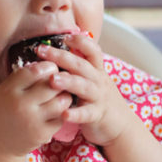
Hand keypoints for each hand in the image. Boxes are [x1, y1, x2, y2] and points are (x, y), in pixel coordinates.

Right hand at [0, 59, 72, 155]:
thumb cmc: (3, 112)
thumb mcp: (4, 91)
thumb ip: (22, 77)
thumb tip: (45, 63)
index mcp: (9, 90)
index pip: (34, 71)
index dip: (47, 66)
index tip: (51, 68)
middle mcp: (20, 104)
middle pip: (51, 85)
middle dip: (61, 80)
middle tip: (63, 79)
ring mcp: (32, 121)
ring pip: (61, 101)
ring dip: (65, 96)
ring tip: (62, 94)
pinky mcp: (42, 134)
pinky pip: (61, 118)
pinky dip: (63, 112)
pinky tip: (59, 109)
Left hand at [37, 33, 131, 147]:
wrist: (119, 124)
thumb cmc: (98, 99)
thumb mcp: (93, 79)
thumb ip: (79, 67)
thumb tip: (57, 52)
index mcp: (96, 70)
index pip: (92, 50)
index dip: (80, 42)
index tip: (65, 37)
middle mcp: (98, 81)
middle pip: (81, 65)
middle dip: (61, 56)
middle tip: (41, 51)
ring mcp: (98, 97)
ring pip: (83, 86)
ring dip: (68, 81)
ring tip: (52, 80)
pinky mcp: (97, 115)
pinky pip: (86, 114)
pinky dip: (75, 114)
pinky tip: (64, 114)